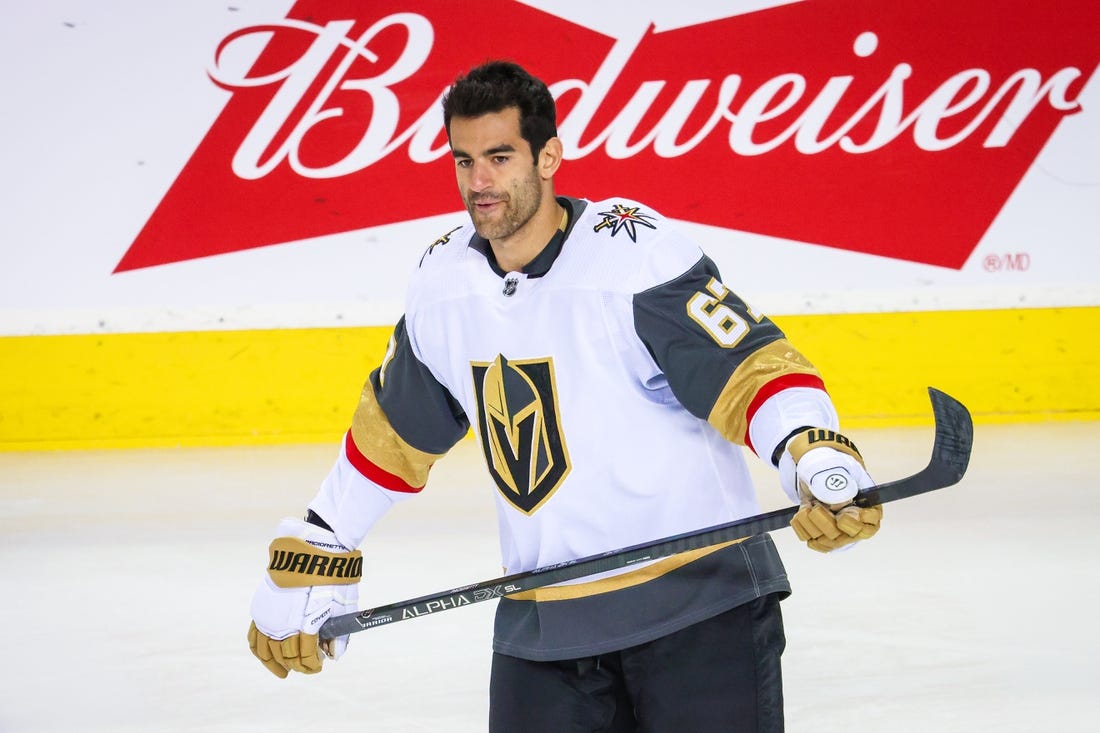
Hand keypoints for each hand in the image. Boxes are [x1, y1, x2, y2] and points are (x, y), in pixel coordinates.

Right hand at [248, 518, 361, 677]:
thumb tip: (334, 655)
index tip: (318, 665)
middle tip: (306, 666)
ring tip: (284, 670)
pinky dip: (259, 649)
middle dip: (297, 665)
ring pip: (267, 650)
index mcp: (305, 622)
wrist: (314, 546)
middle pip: (286, 656)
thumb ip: (340, 633)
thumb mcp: (344, 604)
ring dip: (276, 663)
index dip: (312, 665)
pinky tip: (266, 655)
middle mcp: (284, 621)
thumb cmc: (333, 574)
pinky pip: (254, 635)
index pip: (305, 656)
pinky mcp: (261, 605)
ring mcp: (269, 614)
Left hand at [779, 429, 881, 551]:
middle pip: (843, 537)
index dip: (855, 523)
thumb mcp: (833, 467)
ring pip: (825, 541)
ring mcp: (839, 532)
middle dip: (824, 521)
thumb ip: (839, 483)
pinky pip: (812, 541)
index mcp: (868, 506)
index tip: (841, 515)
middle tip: (816, 505)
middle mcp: (856, 523)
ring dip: (810, 521)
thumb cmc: (829, 468)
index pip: (870, 524)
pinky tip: (803, 512)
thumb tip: (837, 505)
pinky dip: (802, 526)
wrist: (813, 473)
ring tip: (809, 505)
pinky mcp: (823, 536)